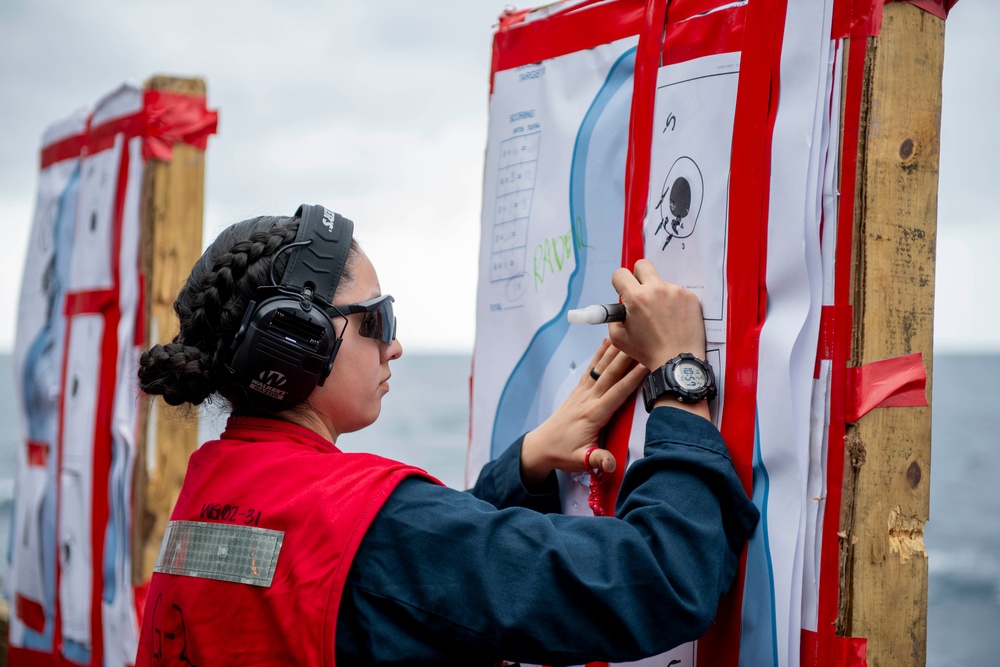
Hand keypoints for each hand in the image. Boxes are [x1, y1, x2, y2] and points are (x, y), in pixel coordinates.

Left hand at [520, 339, 647, 485]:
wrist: (541, 447)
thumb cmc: (562, 453)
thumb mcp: (580, 461)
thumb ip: (597, 460)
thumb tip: (611, 464)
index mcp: (593, 414)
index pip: (617, 393)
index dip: (632, 379)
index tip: (646, 365)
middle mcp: (588, 399)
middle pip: (610, 374)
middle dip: (626, 357)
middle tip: (641, 339)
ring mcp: (582, 393)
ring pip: (601, 368)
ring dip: (613, 350)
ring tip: (625, 333)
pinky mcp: (578, 391)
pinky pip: (591, 369)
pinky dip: (599, 354)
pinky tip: (606, 342)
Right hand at [608, 259, 706, 371]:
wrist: (678, 361)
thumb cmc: (647, 351)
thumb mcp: (618, 337)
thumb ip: (614, 317)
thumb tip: (620, 305)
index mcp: (636, 297)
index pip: (620, 273)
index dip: (619, 283)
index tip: (624, 293)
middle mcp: (656, 289)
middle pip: (643, 265)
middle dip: (638, 276)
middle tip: (641, 294)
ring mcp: (675, 291)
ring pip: (661, 282)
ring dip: (658, 294)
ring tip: (662, 317)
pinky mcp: (690, 297)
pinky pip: (677, 292)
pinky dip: (674, 302)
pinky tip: (674, 319)